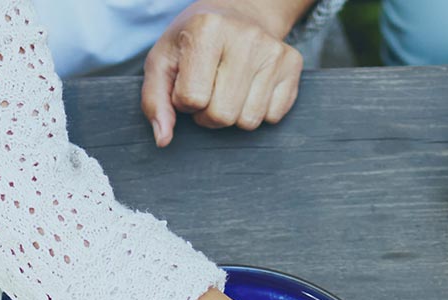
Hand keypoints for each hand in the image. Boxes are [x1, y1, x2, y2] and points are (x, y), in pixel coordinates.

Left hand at [142, 2, 305, 146]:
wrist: (238, 11)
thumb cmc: (194, 40)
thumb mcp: (163, 61)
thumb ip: (154, 101)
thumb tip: (163, 139)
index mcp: (207, 29)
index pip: (192, 98)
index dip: (184, 101)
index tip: (187, 83)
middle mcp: (246, 37)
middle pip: (223, 115)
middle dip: (208, 114)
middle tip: (207, 92)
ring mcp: (273, 51)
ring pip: (249, 121)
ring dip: (233, 115)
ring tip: (227, 89)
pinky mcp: (293, 64)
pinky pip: (273, 117)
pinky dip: (257, 111)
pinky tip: (249, 88)